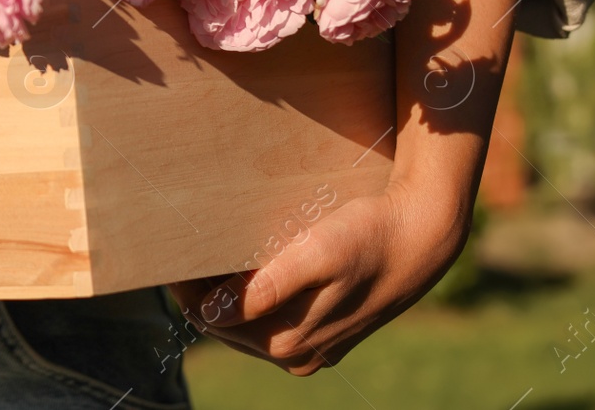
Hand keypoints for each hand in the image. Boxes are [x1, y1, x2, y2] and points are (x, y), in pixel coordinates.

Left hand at [169, 177, 467, 374]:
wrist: (423, 239)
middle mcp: (296, 356)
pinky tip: (247, 269)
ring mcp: (310, 350)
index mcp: (288, 341)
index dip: (186, 286)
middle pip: (223, 326)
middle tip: (184, 249)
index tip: (171, 251)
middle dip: (200, 292)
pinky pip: (270, 323)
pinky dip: (251, 300)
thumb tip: (216, 312)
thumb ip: (268, 288)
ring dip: (223, 296)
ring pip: (244, 327)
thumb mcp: (317, 254)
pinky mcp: (323, 336)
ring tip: (210, 256)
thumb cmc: (368, 238)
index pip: (211, 318)